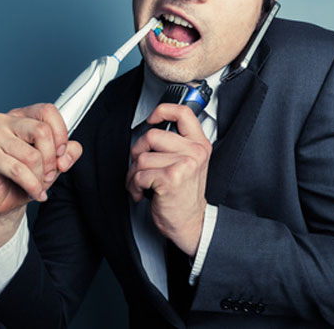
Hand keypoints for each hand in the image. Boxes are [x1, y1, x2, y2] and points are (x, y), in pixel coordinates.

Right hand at [0, 103, 82, 253]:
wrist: (5, 200)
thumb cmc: (28, 176)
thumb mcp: (56, 162)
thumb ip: (69, 152)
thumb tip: (67, 154)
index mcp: (23, 116)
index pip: (48, 111)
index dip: (61, 134)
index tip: (61, 153)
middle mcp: (5, 121)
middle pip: (42, 131)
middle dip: (52, 159)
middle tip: (50, 174)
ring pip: (32, 154)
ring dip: (41, 176)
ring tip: (39, 184)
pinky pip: (18, 170)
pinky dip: (32, 185)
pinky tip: (35, 192)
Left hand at [126, 104, 211, 255]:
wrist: (190, 222)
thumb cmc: (185, 195)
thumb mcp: (189, 163)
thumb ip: (177, 144)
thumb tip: (152, 128)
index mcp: (199, 144)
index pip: (183, 113)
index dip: (163, 110)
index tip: (152, 118)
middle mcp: (194, 152)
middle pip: (151, 135)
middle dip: (138, 152)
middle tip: (142, 166)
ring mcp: (184, 164)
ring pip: (141, 157)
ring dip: (134, 174)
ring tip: (143, 184)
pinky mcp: (171, 178)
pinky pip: (139, 174)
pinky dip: (135, 186)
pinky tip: (143, 192)